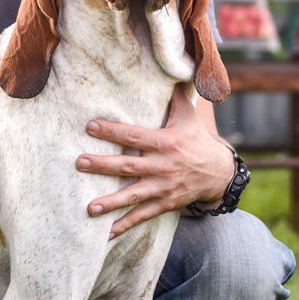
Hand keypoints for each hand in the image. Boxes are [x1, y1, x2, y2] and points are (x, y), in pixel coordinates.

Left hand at [76, 84, 236, 237]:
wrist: (219, 173)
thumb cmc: (196, 140)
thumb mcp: (188, 117)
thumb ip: (174, 95)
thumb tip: (172, 66)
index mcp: (165, 142)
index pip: (134, 135)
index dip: (113, 130)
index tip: (90, 126)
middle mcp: (163, 166)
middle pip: (129, 166)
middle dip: (103, 166)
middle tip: (79, 163)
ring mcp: (164, 187)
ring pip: (133, 196)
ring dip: (111, 202)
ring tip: (89, 208)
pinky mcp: (165, 204)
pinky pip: (143, 216)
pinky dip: (125, 225)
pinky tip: (105, 233)